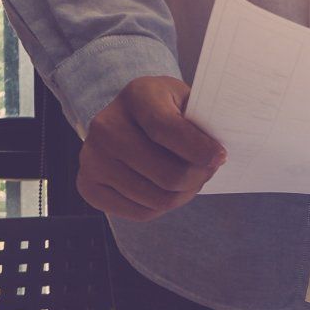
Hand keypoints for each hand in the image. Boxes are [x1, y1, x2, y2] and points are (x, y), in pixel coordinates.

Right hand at [78, 76, 225, 220]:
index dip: (201, 150)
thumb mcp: (186, 100)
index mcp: (136, 96)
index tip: (220, 157)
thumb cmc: (166, 109)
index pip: (169, 130)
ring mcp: (92, 158)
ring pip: (158, 199)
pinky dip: (163, 207)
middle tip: (207, 171)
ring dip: (184, 194)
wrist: (127, 118)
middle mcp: (106, 126)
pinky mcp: (88, 186)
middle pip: (168, 175)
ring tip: (189, 179)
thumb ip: (202, 121)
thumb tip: (217, 156)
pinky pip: (140, 213)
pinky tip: (166, 189)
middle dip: (198, 178)